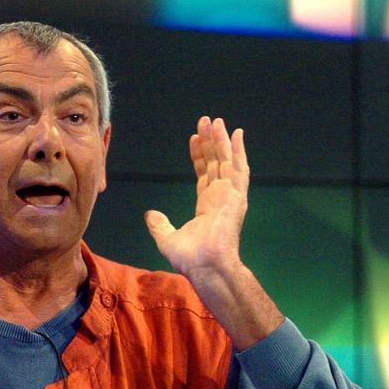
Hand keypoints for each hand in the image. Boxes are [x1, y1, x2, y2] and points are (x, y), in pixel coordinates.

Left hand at [145, 116, 280, 348]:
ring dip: (223, 141)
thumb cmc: (190, 259)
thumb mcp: (167, 238)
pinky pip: (239, 169)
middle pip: (216, 163)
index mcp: (207, 206)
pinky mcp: (236, 196)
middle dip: (211, 142)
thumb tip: (150, 214)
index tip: (194, 138)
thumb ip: (159, 225)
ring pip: (227, 161)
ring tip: (216, 121)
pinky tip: (237, 134)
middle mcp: (220, 197)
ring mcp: (230, 196)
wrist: (205, 266)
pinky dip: (239, 151)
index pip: (204, 174)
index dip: (199, 155)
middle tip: (205, 121)